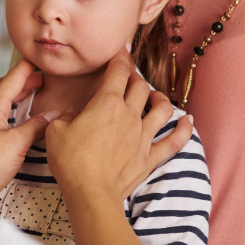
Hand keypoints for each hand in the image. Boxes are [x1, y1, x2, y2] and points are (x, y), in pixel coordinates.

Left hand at [0, 59, 58, 212]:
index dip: (27, 68)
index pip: (12, 78)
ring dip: (15, 94)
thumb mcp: (17, 144)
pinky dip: (9, 111)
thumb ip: (36, 126)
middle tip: (41, 78)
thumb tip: (52, 115)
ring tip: (33, 94)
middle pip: (3, 86)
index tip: (40, 59)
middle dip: (22, 79)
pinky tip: (17, 120)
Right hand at [46, 49, 192, 199]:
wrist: (90, 193)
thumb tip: (72, 114)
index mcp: (106, 103)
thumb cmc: (71, 161)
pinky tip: (189, 121)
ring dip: (160, 98)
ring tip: (155, 96)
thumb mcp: (56, 131)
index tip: (119, 51)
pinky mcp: (150, 157)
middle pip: (140, 86)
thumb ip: (66, 116)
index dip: (120, 57)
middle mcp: (129, 115)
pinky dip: (184, 130)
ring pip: (162, 109)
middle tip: (128, 77)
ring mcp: (143, 136)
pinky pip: (174, 141)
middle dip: (135, 77)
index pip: (118, 71)